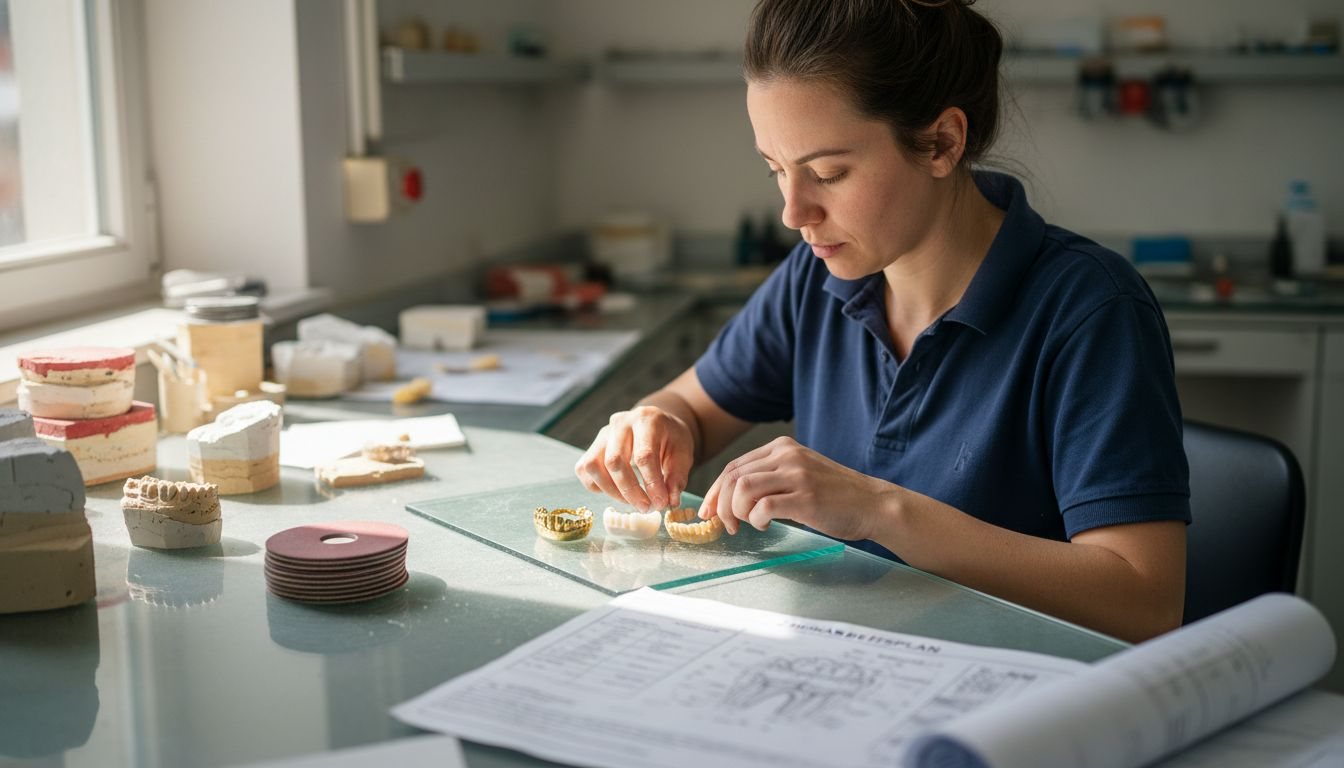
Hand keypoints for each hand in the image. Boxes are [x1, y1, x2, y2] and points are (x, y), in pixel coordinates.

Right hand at [574, 405, 694, 511]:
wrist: (658, 423)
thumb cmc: (671, 439)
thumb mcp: (684, 453)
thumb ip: (677, 476)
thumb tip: (671, 500)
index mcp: (646, 419)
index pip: (644, 455)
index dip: (652, 484)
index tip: (661, 504)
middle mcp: (620, 422)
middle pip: (614, 461)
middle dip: (630, 491)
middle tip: (646, 508)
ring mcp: (603, 434)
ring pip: (593, 465)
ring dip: (612, 491)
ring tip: (632, 501)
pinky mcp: (593, 446)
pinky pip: (584, 469)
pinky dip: (597, 486)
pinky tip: (616, 491)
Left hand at [699, 436, 896, 538]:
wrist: (873, 504)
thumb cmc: (834, 496)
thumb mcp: (800, 474)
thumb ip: (770, 478)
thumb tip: (730, 499)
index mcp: (783, 447)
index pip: (734, 466)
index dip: (716, 491)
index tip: (709, 511)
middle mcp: (787, 456)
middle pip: (733, 476)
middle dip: (720, 504)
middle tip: (725, 524)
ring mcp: (797, 475)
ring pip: (743, 489)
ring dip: (736, 512)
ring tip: (746, 525)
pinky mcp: (806, 498)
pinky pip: (763, 507)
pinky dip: (756, 520)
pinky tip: (766, 525)